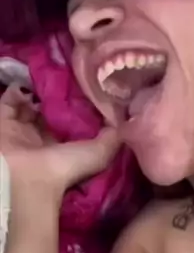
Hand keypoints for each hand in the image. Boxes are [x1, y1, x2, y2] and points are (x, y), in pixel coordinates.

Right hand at [0, 84, 120, 200]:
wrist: (26, 176)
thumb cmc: (64, 167)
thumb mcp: (99, 153)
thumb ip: (113, 137)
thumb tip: (124, 118)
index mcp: (63, 148)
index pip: (71, 124)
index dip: (78, 107)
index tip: (88, 88)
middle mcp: (42, 139)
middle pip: (49, 113)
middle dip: (56, 97)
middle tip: (66, 77)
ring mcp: (21, 130)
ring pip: (29, 105)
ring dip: (37, 91)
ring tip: (48, 75)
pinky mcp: (4, 121)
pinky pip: (10, 101)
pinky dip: (17, 91)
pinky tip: (29, 81)